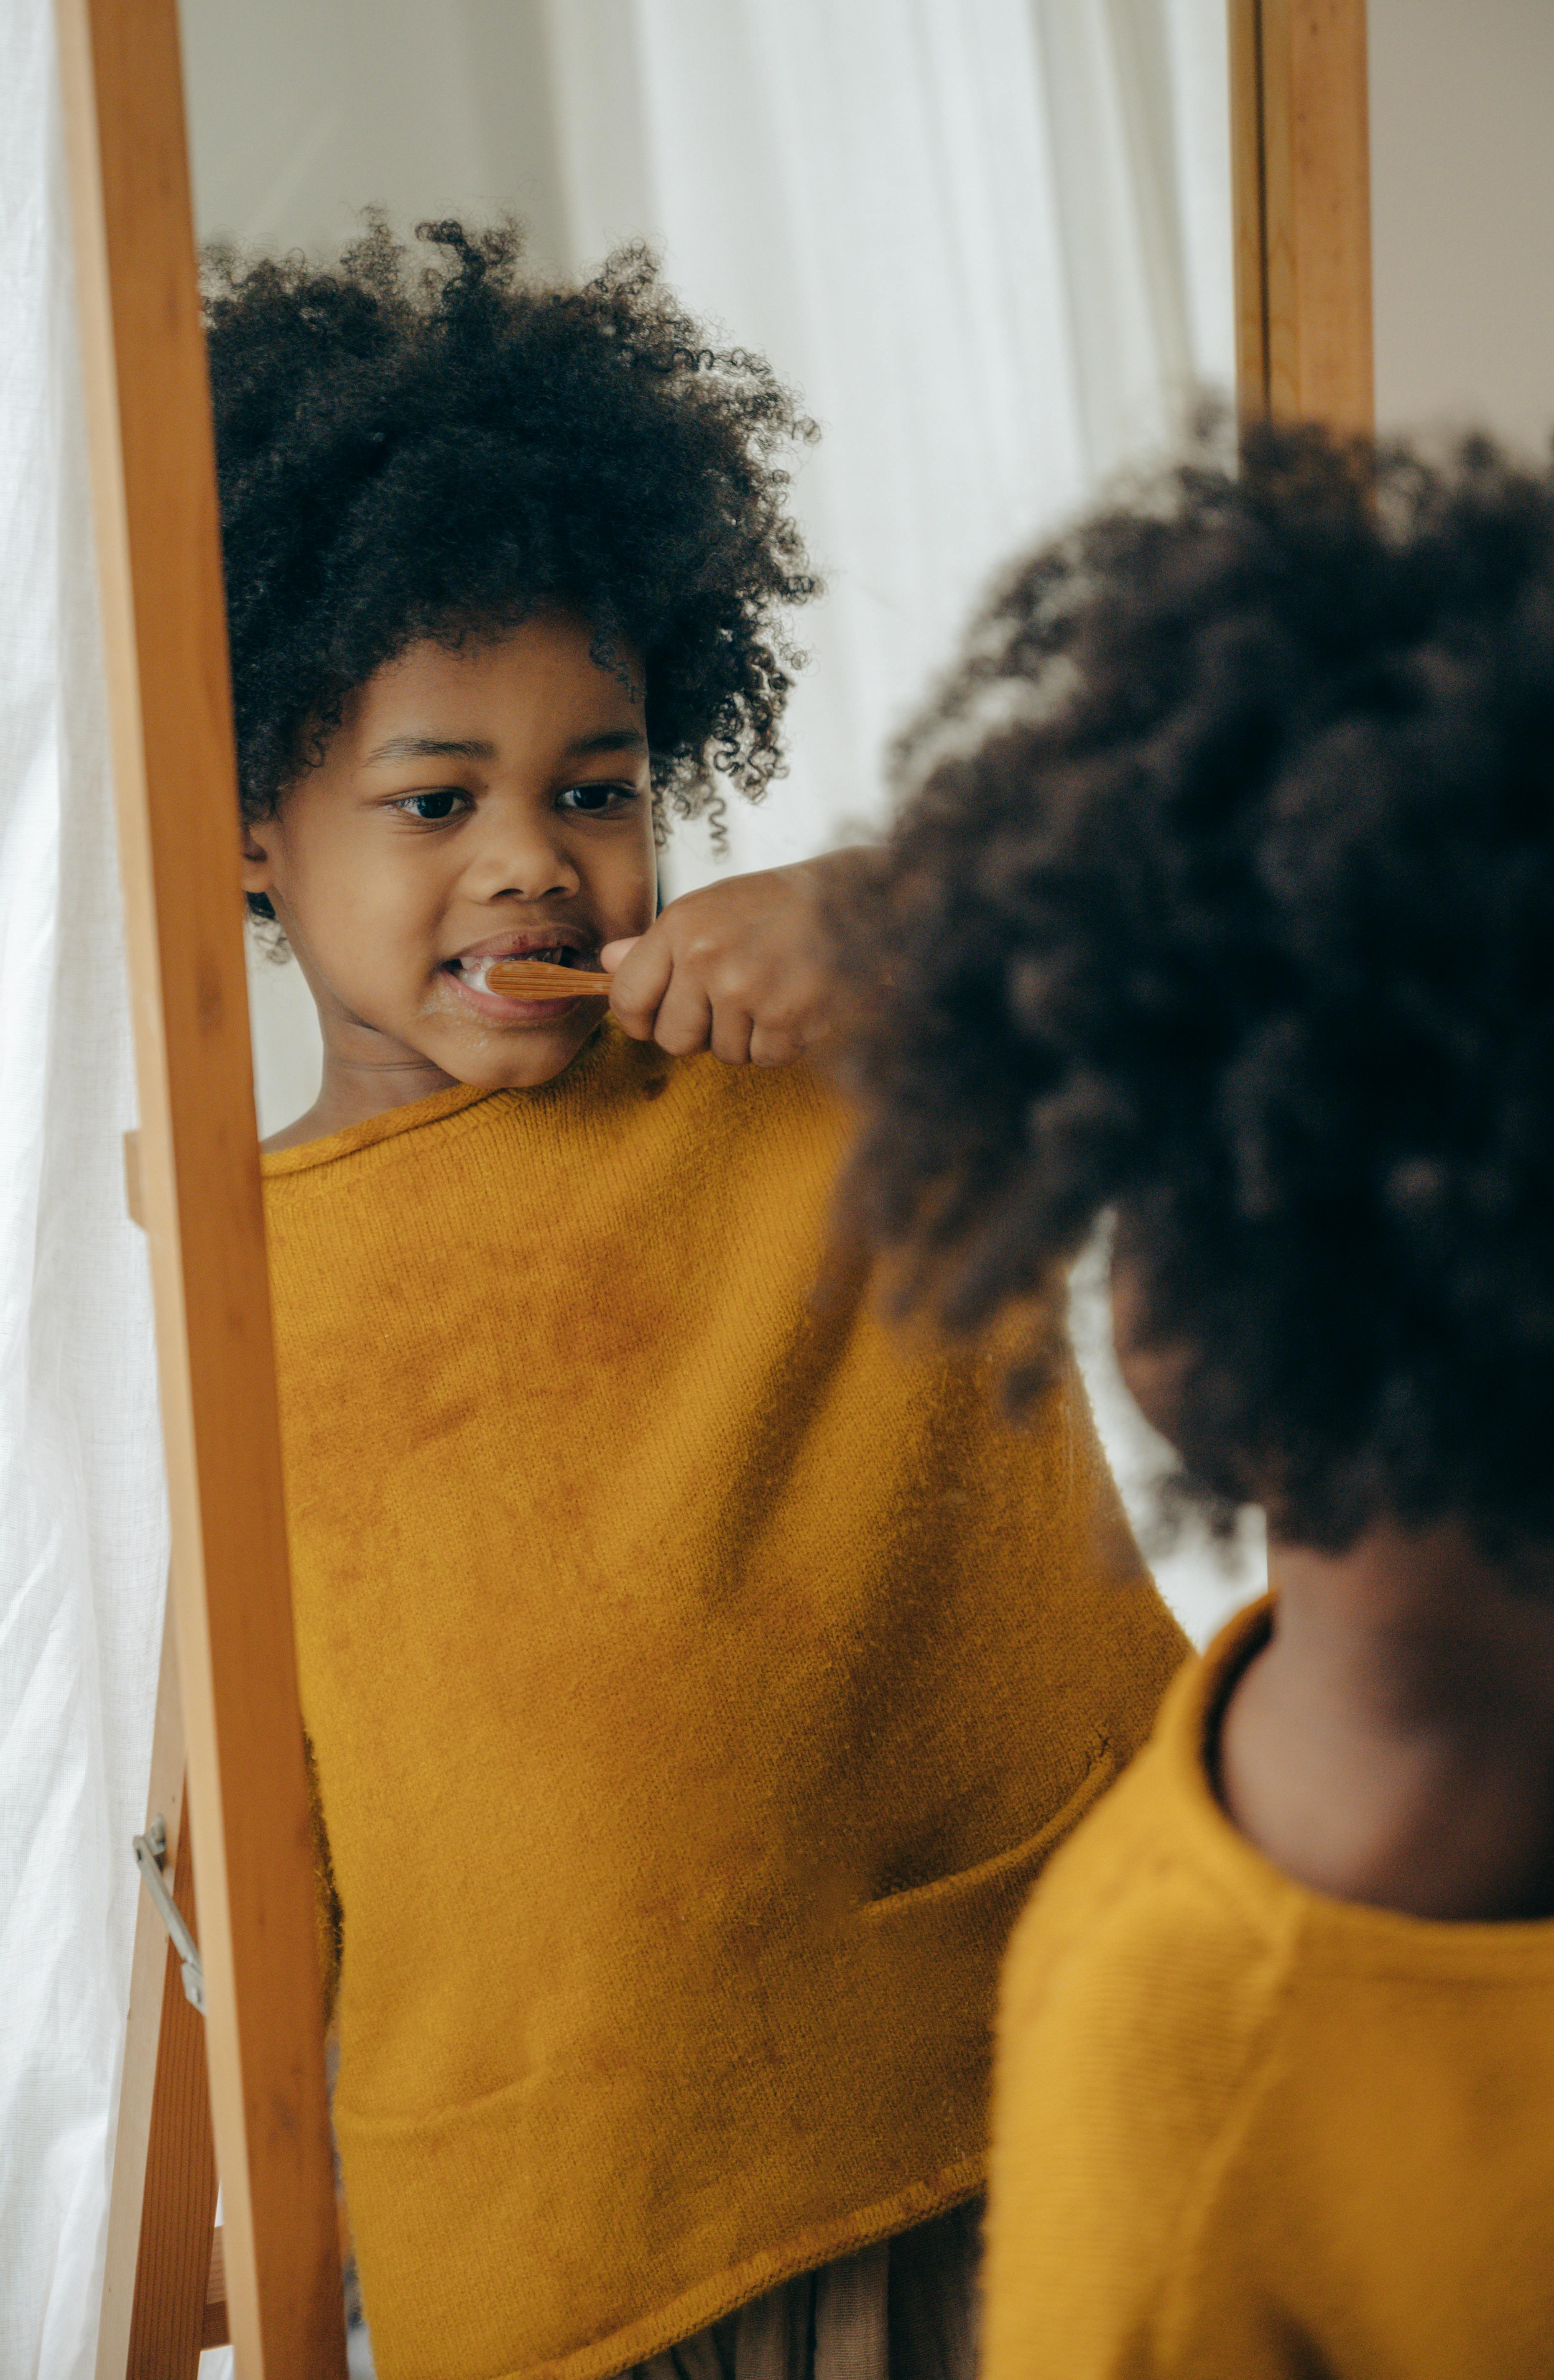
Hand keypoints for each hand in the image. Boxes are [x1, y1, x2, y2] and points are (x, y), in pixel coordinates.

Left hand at [601, 851, 874, 1066]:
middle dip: (699, 1033)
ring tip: (768, 997)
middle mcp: (705, 957)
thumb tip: (606, 963)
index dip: (639, 1019)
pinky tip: (793, 1008)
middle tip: (729, 1005)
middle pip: (673, 1039)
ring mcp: (745, 989)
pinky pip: (764, 1059)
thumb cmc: (778, 906)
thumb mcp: (708, 909)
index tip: (655, 1018)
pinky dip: (781, 1044)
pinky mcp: (784, 1016)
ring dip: (746, 1038)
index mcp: (680, 926)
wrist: (852, 900)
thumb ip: (656, 945)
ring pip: (723, 1053)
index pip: (627, 996)